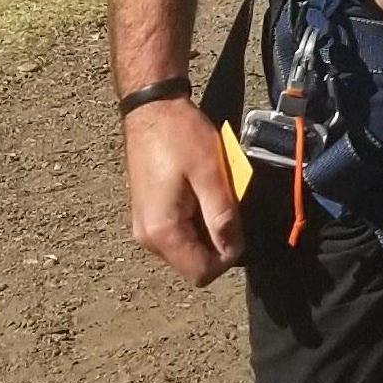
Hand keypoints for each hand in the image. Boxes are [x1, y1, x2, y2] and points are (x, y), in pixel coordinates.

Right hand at [124, 99, 245, 285]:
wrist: (151, 109)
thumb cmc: (180, 136)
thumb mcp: (211, 175)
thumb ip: (223, 217)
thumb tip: (233, 251)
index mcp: (162, 232)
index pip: (201, 273)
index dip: (227, 257)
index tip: (237, 226)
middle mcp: (147, 237)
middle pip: (194, 264)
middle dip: (218, 243)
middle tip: (226, 206)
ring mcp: (145, 227)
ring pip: (188, 249)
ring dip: (208, 230)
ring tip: (213, 196)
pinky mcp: (148, 215)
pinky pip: (179, 233)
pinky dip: (197, 221)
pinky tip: (202, 193)